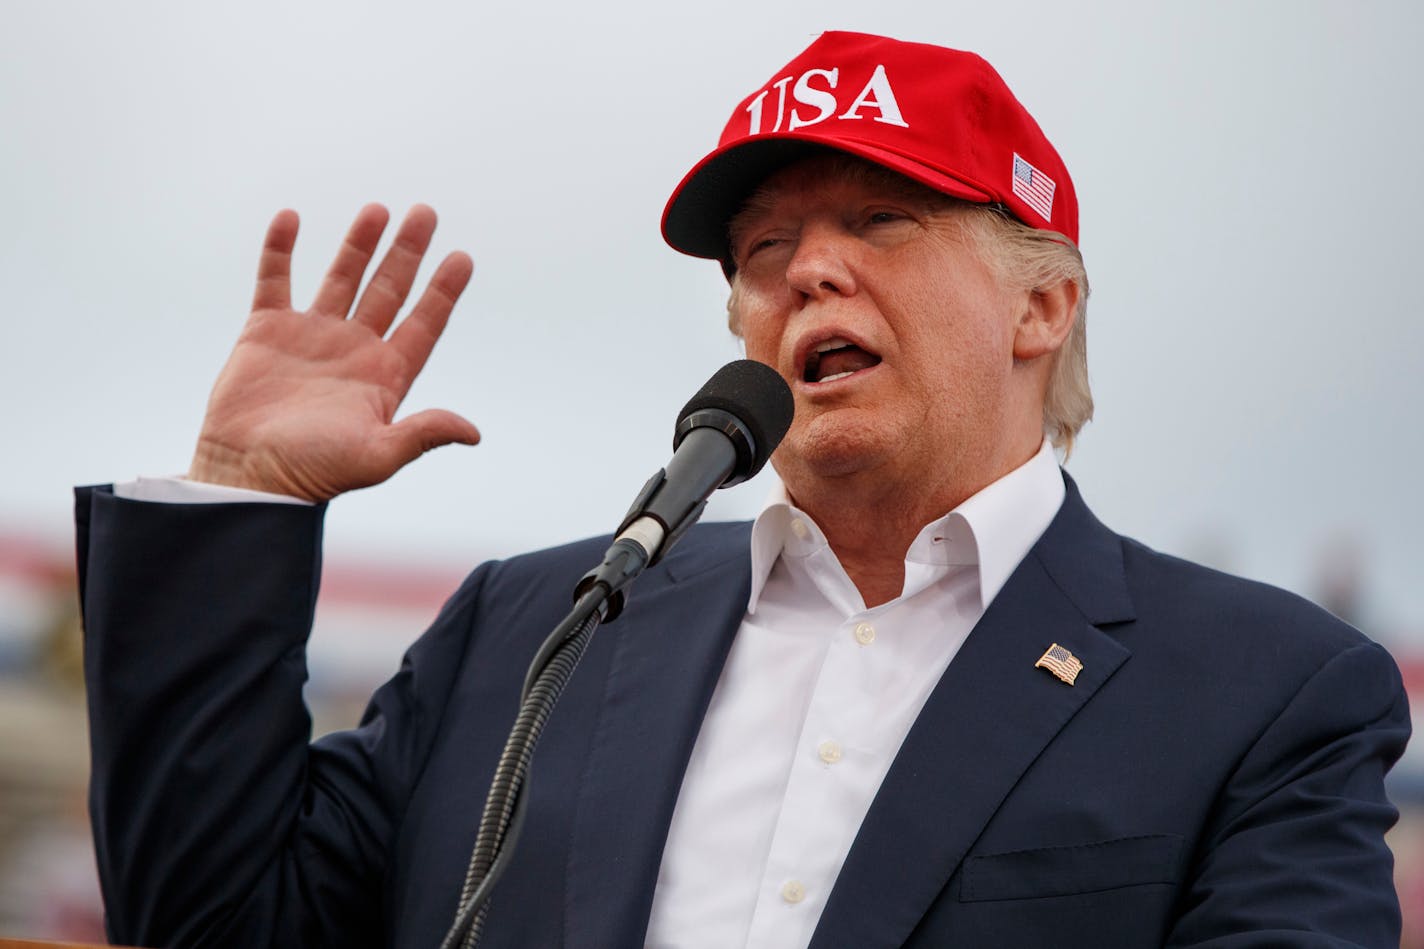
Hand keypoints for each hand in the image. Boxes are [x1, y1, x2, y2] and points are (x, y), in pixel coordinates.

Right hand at [189, 204, 478, 501]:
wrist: (248, 476)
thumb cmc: (315, 473)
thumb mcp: (376, 456)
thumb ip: (423, 435)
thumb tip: (473, 432)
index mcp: (385, 376)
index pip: (424, 324)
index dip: (443, 292)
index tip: (463, 258)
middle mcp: (354, 349)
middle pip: (389, 290)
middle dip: (407, 252)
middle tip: (426, 212)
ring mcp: (311, 336)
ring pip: (341, 277)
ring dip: (358, 244)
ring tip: (378, 209)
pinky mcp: (266, 331)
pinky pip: (274, 279)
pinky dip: (280, 249)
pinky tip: (290, 217)